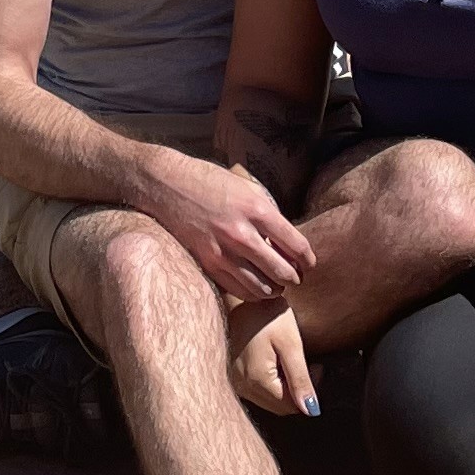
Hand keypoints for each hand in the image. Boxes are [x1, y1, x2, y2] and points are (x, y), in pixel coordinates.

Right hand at [136, 150, 315, 306]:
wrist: (166, 184)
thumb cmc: (209, 182)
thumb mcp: (246, 188)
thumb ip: (268, 214)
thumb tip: (287, 242)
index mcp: (256, 210)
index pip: (296, 246)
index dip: (308, 260)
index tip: (308, 264)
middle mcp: (242, 233)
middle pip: (283, 272)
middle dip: (294, 278)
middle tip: (295, 277)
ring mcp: (223, 251)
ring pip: (262, 288)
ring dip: (275, 290)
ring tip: (276, 285)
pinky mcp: (207, 263)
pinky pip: (238, 289)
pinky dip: (252, 293)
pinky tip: (255, 286)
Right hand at [229, 300, 318, 415]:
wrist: (238, 297)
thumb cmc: (266, 315)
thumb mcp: (290, 344)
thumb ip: (301, 379)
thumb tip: (311, 410)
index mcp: (257, 381)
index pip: (291, 406)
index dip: (308, 391)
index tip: (316, 367)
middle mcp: (242, 386)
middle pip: (279, 406)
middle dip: (296, 391)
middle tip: (306, 365)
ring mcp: (235, 381)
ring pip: (268, 399)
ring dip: (283, 387)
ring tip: (289, 361)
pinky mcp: (232, 375)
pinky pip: (257, 390)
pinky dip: (270, 382)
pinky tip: (274, 362)